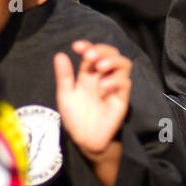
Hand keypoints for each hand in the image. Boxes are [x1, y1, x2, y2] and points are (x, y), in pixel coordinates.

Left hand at [54, 41, 130, 161]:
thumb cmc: (76, 117)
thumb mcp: (65, 95)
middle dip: (102, 50)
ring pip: (124, 64)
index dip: (87, 46)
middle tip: (89, 55)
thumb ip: (64, 76)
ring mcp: (114, 87)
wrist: (85, 139)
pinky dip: (115, 81)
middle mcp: (103, 77)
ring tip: (100, 66)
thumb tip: (60, 54)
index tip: (77, 46)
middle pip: (112, 54)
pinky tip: (102, 88)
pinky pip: (125, 84)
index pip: (93, 53)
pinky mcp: (121, 99)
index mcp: (89, 74)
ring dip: (113, 61)